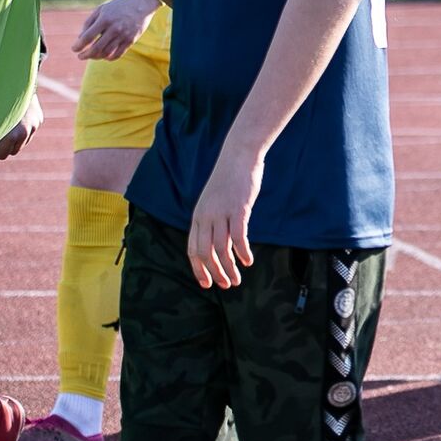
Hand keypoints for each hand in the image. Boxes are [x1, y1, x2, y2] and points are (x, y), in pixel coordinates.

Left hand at [0, 93, 42, 159]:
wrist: (12, 83)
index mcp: (12, 136)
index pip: (3, 155)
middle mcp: (25, 132)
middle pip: (15, 151)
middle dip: (7, 144)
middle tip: (0, 132)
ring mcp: (34, 125)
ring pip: (24, 141)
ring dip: (17, 136)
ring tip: (9, 123)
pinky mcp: (39, 118)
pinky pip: (30, 129)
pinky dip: (24, 126)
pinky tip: (17, 116)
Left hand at [73, 0, 160, 60]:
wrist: (141, 2)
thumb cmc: (118, 5)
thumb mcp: (101, 9)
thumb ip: (89, 22)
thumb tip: (81, 39)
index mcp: (104, 19)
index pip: (87, 37)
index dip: (78, 45)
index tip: (74, 49)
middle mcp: (114, 29)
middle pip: (96, 48)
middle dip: (85, 55)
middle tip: (80, 56)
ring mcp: (124, 35)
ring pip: (106, 53)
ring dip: (96, 57)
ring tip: (91, 56)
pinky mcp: (131, 40)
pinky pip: (118, 54)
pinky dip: (109, 58)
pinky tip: (104, 56)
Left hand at [187, 144, 262, 288]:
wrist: (238, 155)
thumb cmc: (229, 178)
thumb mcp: (214, 200)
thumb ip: (213, 218)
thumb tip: (219, 238)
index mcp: (198, 216)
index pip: (192, 249)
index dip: (199, 269)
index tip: (207, 283)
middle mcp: (206, 216)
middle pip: (205, 252)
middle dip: (214, 273)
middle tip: (226, 285)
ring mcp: (221, 212)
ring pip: (221, 248)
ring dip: (228, 267)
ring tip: (237, 280)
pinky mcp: (238, 209)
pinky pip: (238, 236)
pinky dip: (242, 252)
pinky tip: (248, 261)